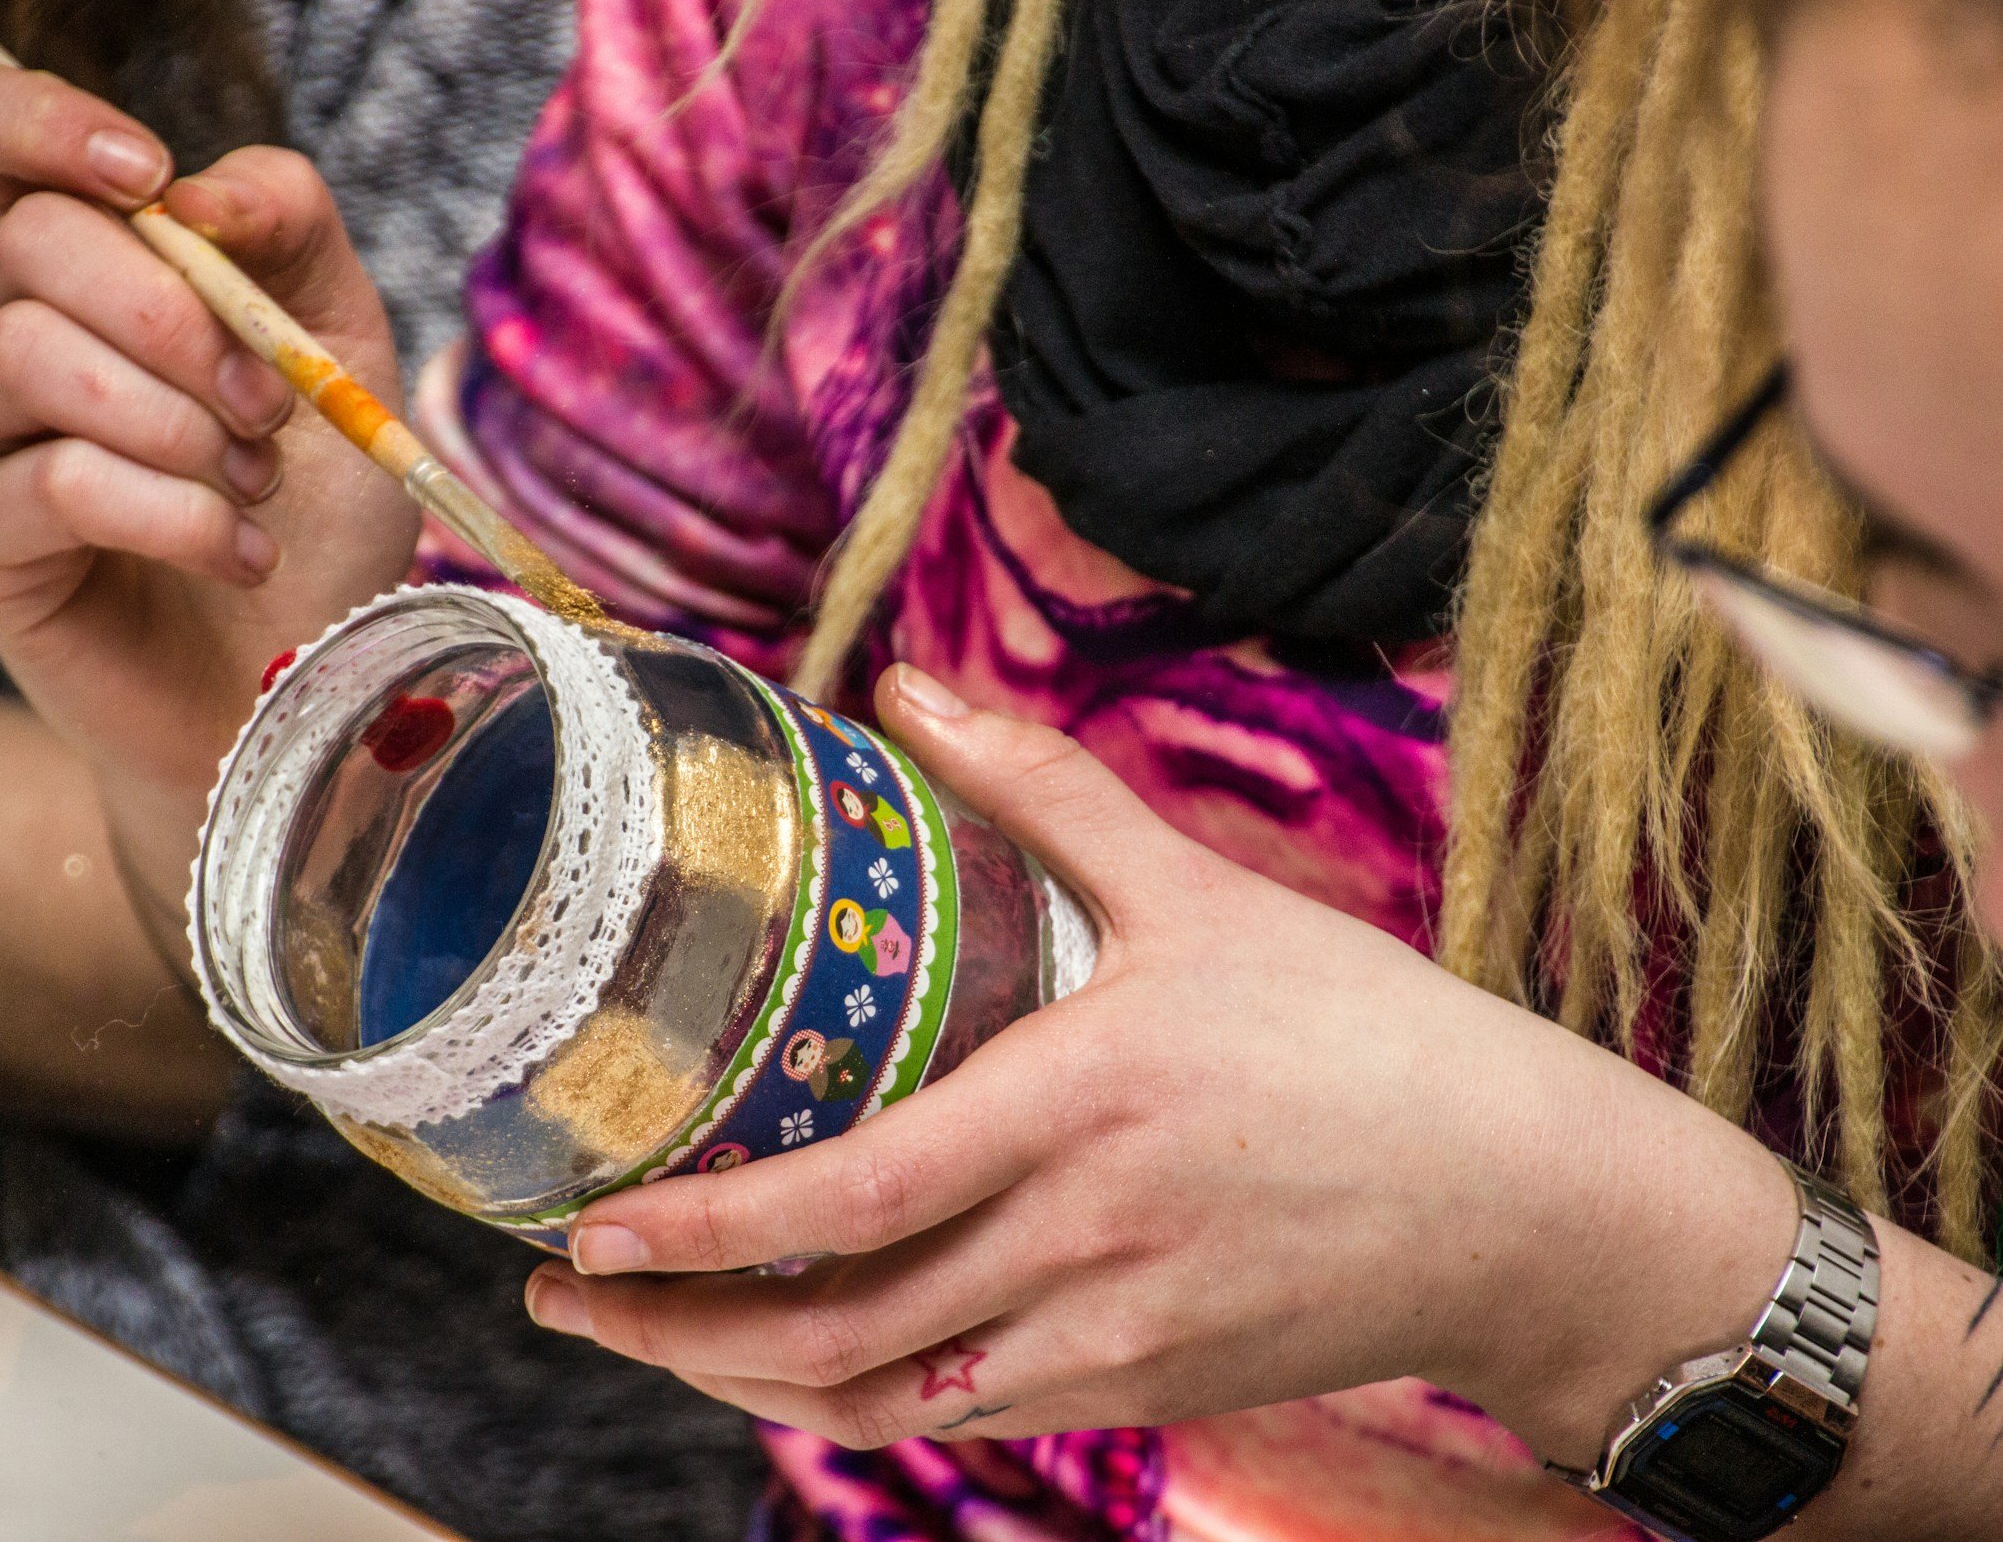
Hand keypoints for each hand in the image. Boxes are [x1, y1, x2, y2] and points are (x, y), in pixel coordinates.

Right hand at [0, 61, 419, 909]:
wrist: (306, 680)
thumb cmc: (318, 509)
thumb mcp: (343, 344)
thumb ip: (287, 227)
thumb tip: (193, 191)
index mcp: (83, 263)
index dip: (29, 118)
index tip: (149, 177)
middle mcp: (6, 332)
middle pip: (28, 242)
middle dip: (176, 315)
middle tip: (268, 405)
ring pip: (32, 356)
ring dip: (179, 422)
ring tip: (257, 490)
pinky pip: (58, 483)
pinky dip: (175, 515)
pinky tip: (239, 555)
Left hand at [523, 665, 1793, 1460]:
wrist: (1536, 1210)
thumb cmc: (1373, 1039)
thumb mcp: (1209, 895)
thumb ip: (1046, 790)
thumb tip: (905, 687)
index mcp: (1085, 1104)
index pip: (855, 1198)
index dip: (704, 1233)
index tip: (587, 1232)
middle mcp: (1086, 1242)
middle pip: (837, 1331)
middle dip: (672, 1335)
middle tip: (562, 1304)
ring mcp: (1118, 1338)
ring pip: (889, 1395)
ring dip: (747, 1381)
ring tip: (651, 1337)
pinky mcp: (1151, 1392)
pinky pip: (972, 1411)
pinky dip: (868, 1392)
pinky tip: (808, 1348)